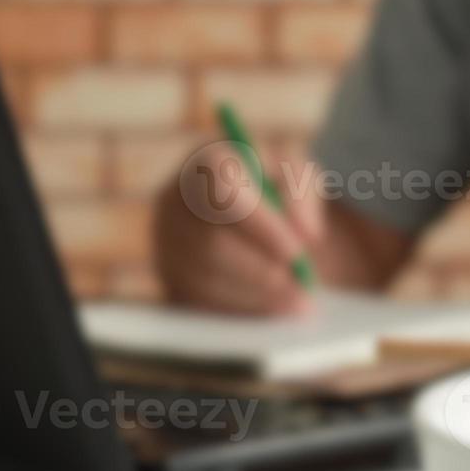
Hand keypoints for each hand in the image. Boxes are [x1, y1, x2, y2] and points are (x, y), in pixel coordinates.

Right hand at [153, 143, 324, 315]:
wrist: (244, 210)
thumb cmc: (271, 185)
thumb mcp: (296, 173)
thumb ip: (302, 190)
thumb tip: (304, 232)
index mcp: (207, 162)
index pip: (225, 191)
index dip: (262, 225)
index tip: (297, 251)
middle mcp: (175, 199)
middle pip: (212, 244)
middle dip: (262, 271)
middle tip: (301, 288)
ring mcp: (165, 241)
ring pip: (207, 278)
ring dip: (257, 295)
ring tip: (298, 301)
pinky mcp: (168, 276)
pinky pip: (199, 301)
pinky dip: (242, 308)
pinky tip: (273, 306)